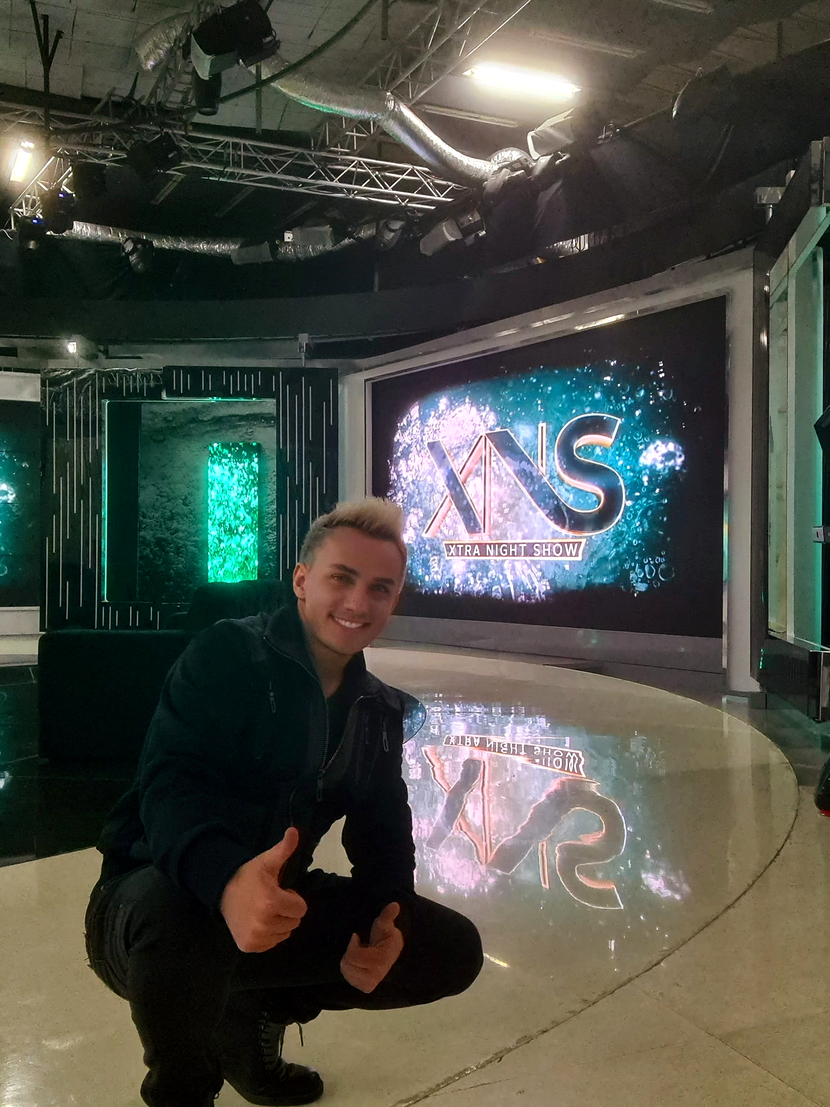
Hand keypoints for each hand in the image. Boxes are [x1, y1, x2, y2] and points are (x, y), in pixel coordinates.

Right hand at [220, 827, 307, 952]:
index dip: (292, 898)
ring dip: (279, 922)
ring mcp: (255, 937)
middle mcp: (264, 924)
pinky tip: (257, 921)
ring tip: (264, 910)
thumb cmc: (249, 876)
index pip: (301, 909)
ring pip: (285, 933)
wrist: (222, 890)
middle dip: (287, 910)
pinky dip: (269, 934)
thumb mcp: (267, 861)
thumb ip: (284, 849)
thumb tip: (294, 831)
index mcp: (271, 902)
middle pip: (294, 922)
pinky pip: (272, 943)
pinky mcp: (248, 946)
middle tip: (271, 900)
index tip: (279, 891)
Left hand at [340, 902, 403, 993]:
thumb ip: (387, 916)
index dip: (352, 944)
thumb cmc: (386, 936)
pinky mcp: (366, 988)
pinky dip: (349, 969)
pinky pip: (348, 978)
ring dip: (349, 960)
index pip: (354, 956)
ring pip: (346, 971)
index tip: (356, 936)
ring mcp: (371, 983)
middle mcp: (375, 976)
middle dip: (350, 951)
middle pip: (347, 964)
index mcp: (380, 960)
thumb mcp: (385, 924)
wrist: (392, 953)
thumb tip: (394, 905)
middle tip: (358, 945)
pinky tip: (358, 962)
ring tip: (358, 954)